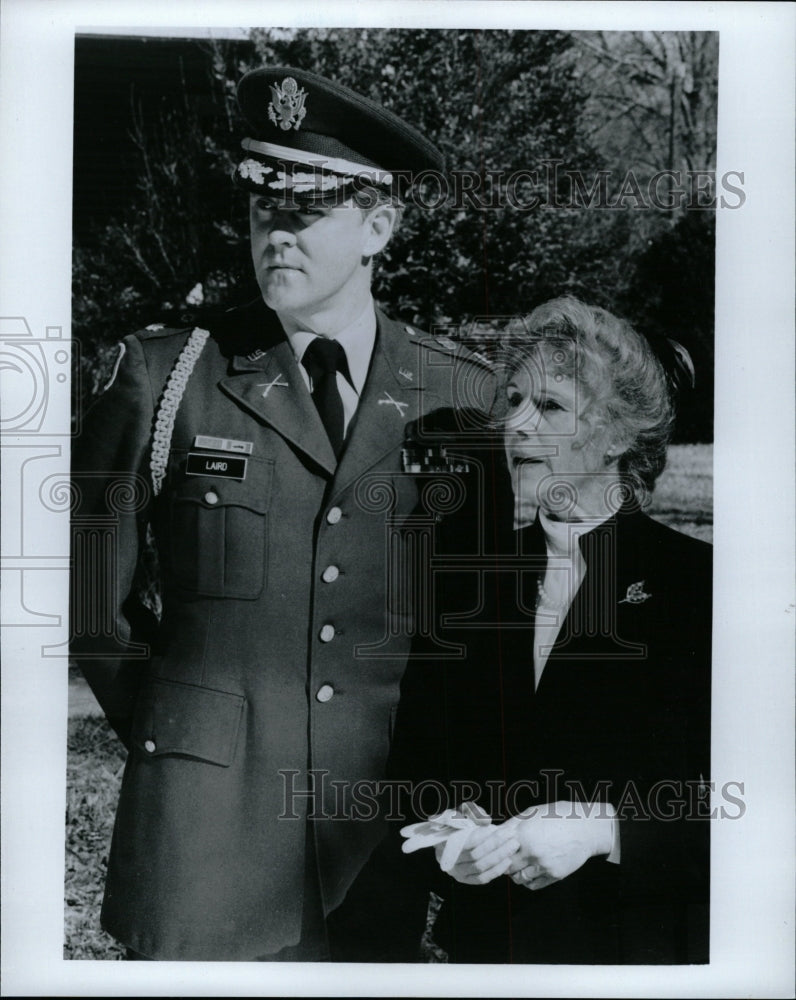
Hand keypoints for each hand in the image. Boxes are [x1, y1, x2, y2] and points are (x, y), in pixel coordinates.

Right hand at [434, 817, 521, 885]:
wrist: (451, 838)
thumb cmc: (458, 823)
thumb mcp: (461, 812)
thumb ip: (471, 812)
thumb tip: (485, 821)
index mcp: (444, 843)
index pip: (466, 842)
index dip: (482, 835)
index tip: (497, 827)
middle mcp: (449, 861)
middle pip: (475, 856)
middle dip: (496, 844)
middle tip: (511, 835)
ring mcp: (458, 873)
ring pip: (480, 867)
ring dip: (499, 856)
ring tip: (513, 845)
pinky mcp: (467, 880)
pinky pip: (483, 878)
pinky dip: (496, 870)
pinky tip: (508, 860)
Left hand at [502, 801, 616, 890]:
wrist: (585, 828)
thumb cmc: (557, 816)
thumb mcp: (532, 813)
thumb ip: (512, 825)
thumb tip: (494, 832)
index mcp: (524, 833)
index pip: (498, 848)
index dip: (495, 849)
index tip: (495, 849)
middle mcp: (532, 851)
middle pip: (506, 866)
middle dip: (504, 863)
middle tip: (507, 859)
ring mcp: (543, 865)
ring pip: (518, 878)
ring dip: (516, 873)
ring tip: (519, 866)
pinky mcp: (554, 875)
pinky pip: (533, 885)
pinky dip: (528, 881)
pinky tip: (530, 871)